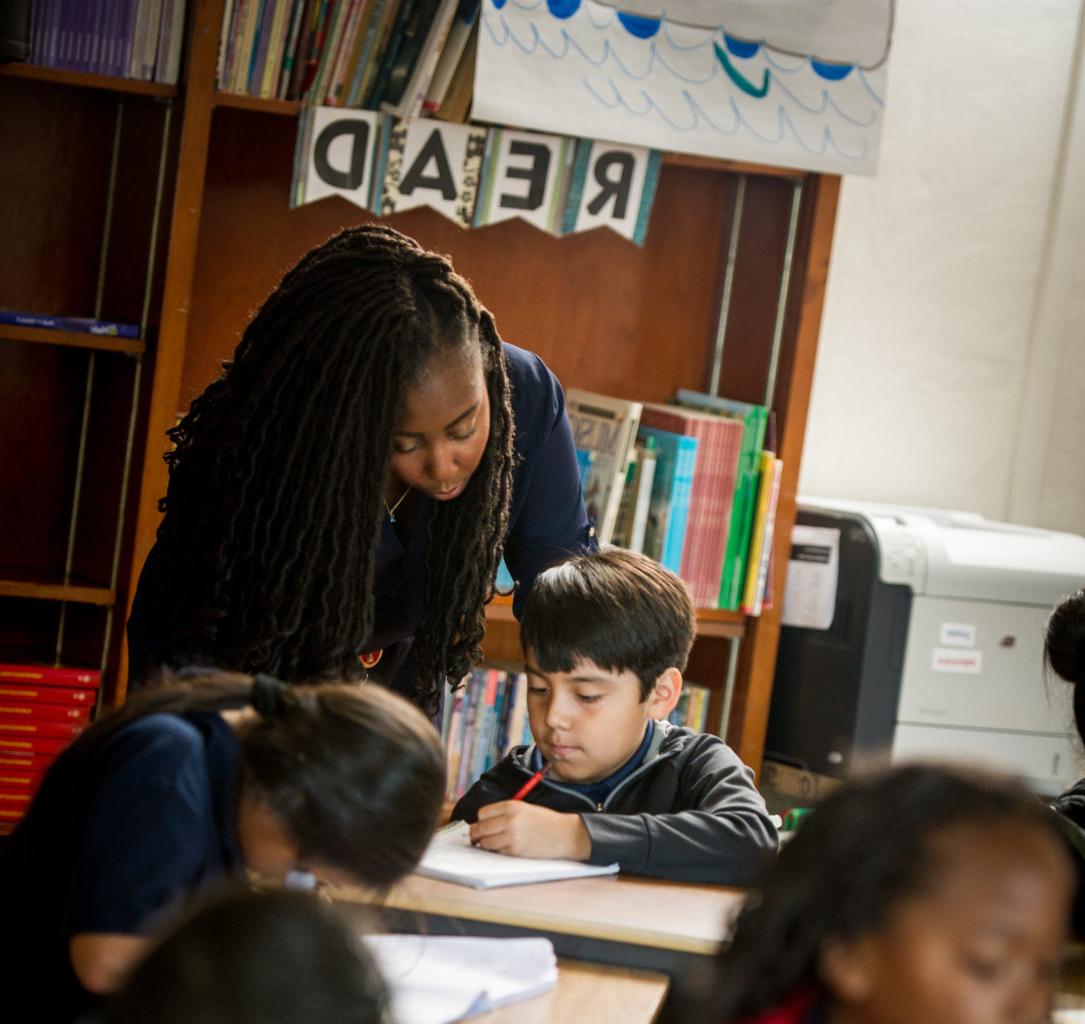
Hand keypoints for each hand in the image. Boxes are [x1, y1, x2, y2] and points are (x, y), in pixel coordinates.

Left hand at [469, 801, 591, 860]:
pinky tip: (504, 848)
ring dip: (485, 845)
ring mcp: (512, 836)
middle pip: (480, 828)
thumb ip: (506, 812)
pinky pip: (497, 853)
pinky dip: (497, 852)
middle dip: (477, 834)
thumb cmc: (546, 821)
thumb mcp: (526, 808)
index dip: (480, 820)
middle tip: (477, 837)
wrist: (565, 834)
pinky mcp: (515, 851)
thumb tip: (485, 822)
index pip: (483, 813)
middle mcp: (509, 820)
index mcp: (512, 806)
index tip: (481, 824)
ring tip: (490, 844)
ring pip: (485, 843)